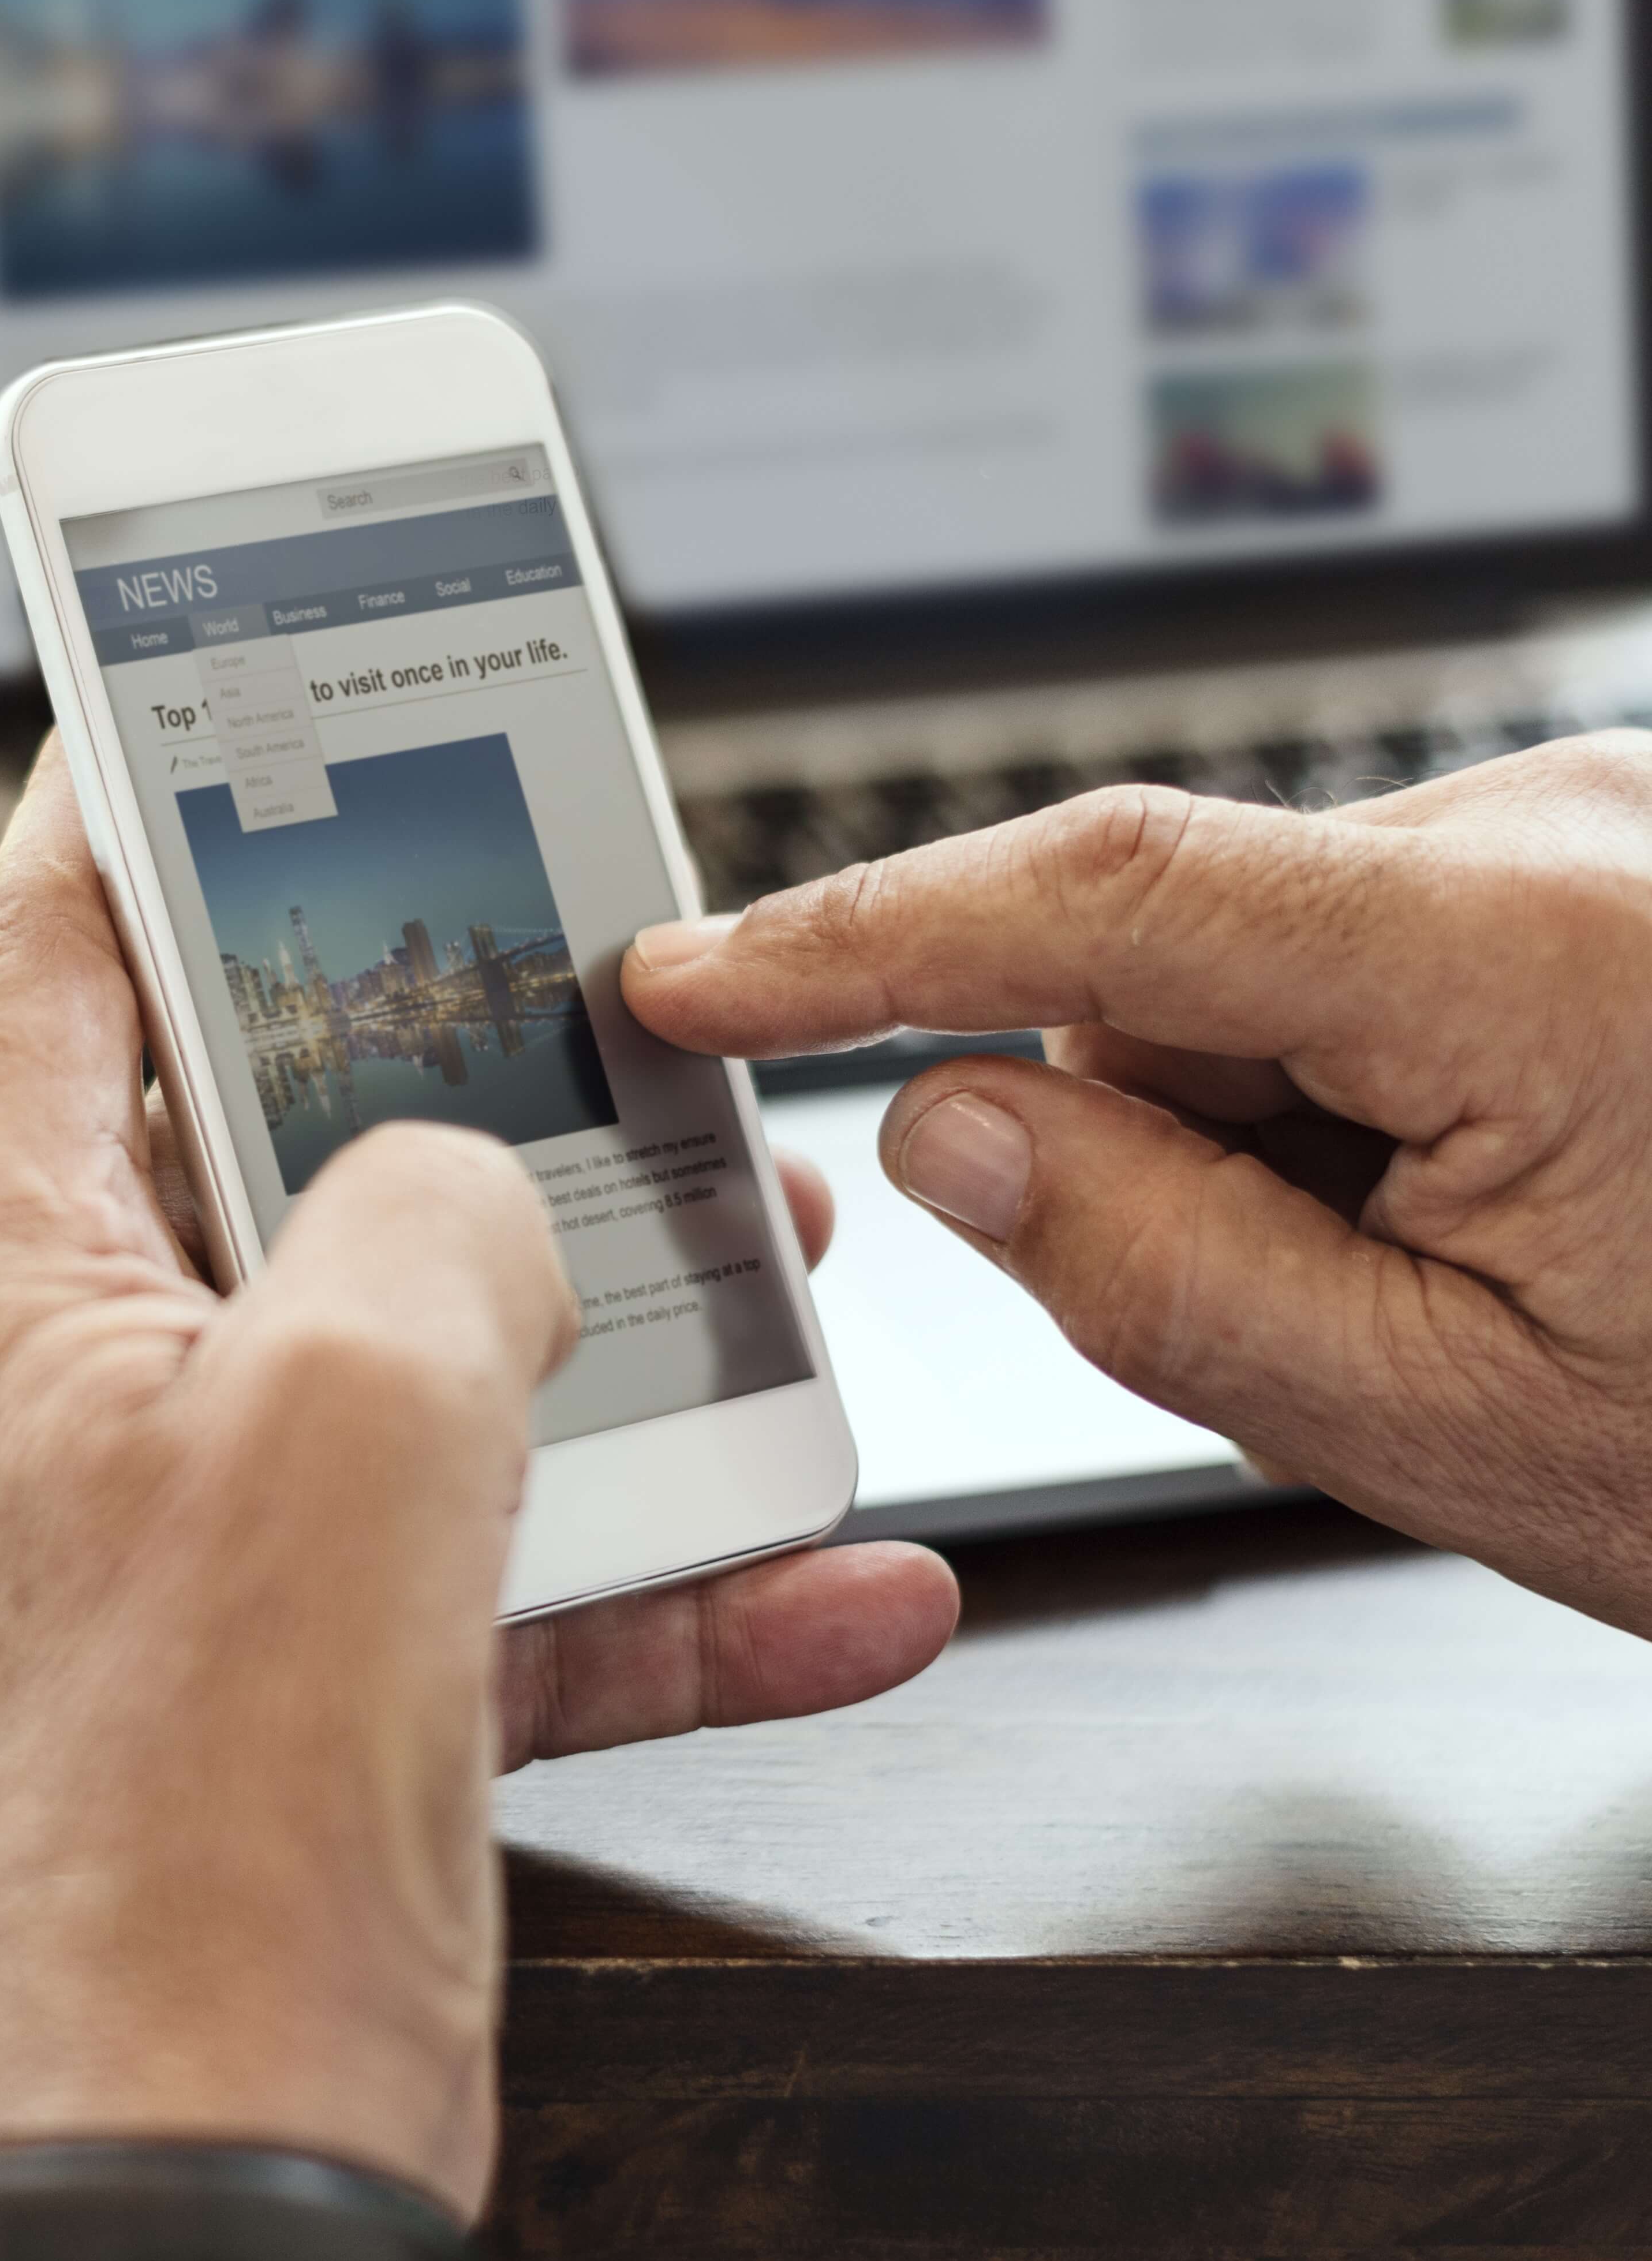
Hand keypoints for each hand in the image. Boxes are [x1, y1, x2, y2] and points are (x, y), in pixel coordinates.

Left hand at [0, 743, 956, 2233]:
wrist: (228, 2149)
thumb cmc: (205, 1800)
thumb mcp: (353, 1408)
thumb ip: (435, 1221)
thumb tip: (483, 1195)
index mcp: (1, 1295)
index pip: (41, 976)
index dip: (119, 821)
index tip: (198, 716)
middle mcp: (79, 1401)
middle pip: (258, 1148)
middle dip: (444, 1077)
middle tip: (577, 994)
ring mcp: (200, 1539)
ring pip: (415, 1346)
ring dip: (600, 1316)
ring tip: (769, 1264)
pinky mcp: (317, 1669)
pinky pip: (505, 1560)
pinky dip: (660, 1562)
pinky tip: (834, 1569)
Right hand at [624, 738, 1651, 1638]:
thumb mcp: (1460, 1429)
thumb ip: (1164, 1278)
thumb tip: (953, 1134)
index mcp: (1541, 957)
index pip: (1104, 892)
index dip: (861, 928)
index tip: (699, 969)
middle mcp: (1569, 831)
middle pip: (1173, 956)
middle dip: (1150, 1139)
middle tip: (1311, 1316)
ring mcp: (1598, 832)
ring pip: (1264, 973)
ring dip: (1275, 1134)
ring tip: (1467, 1280)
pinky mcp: (1604, 864)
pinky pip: (1367, 962)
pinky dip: (1359, 1101)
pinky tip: (1508, 1214)